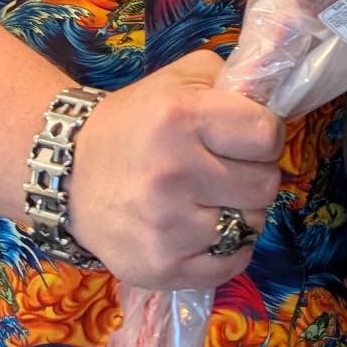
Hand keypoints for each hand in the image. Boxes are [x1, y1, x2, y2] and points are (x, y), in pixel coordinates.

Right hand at [65, 52, 286, 288]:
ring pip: (252, 225)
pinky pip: (232, 265)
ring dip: (240, 212)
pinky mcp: (162, 267)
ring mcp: (168, 227)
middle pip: (266, 184)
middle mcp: (173, 174)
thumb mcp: (180, 79)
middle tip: (227, 169)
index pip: (267, 135)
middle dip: (254, 174)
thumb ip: (232, 81)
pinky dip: (228, 249)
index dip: (264, 135)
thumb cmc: (137, 121)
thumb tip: (275, 105)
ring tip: (210, 198)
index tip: (246, 138)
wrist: (71, 174)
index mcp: (180, 118)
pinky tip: (204, 229)